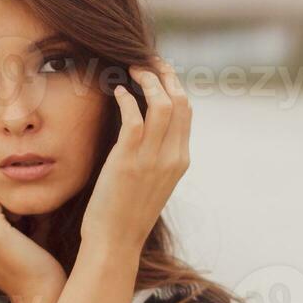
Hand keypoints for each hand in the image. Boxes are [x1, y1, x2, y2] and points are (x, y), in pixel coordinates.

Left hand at [80, 57, 191, 255]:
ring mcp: (152, 159)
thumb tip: (145, 129)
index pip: (187, 110)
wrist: (116, 242)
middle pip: (180, 100)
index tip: (158, 69)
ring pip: (161, 104)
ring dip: (147, 80)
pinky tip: (118, 92)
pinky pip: (134, 118)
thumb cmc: (126, 213)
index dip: (174, 84)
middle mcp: (173, 157)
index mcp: (181, 160)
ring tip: (130, 69)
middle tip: (145, 59)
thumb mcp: (152, 182)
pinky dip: (127, 99)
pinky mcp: (128, 161)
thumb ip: (156, 155)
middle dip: (164, 73)